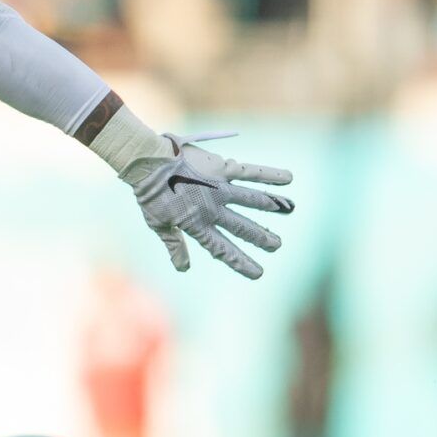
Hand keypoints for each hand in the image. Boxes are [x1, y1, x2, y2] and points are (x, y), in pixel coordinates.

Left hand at [118, 133, 292, 278]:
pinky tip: (288, 178)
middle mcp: (212, 209)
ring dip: (271, 206)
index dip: (240, 262)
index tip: (258, 273)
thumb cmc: (149, 194)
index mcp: (196, 225)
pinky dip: (269, 175)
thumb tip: (184, 269)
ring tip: (289, 211)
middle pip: (241, 227)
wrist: (147, 163)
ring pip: (251, 200)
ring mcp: (218, 188)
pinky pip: (250, 172)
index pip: (222, 249)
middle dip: (260, 237)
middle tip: (276, 244)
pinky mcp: (221, 168)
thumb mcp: (157, 223)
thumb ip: (174, 244)